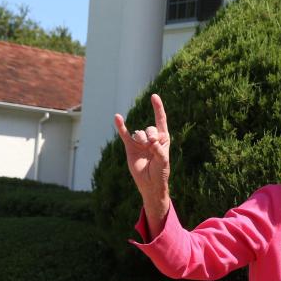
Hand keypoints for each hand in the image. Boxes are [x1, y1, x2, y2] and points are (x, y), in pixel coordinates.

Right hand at [113, 93, 170, 216]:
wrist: (149, 183)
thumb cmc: (160, 172)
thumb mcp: (163, 160)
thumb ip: (158, 149)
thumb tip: (150, 141)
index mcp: (163, 139)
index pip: (160, 120)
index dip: (158, 108)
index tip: (154, 96)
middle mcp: (152, 138)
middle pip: (150, 128)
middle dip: (151, 134)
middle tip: (152, 145)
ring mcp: (140, 142)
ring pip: (139, 132)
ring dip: (142, 139)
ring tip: (145, 148)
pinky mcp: (130, 147)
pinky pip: (124, 134)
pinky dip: (120, 126)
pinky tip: (117, 117)